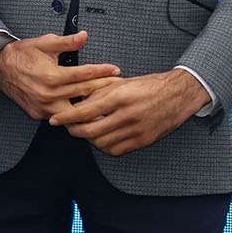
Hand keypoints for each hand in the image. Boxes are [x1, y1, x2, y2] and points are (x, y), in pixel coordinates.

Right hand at [0, 31, 121, 120]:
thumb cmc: (23, 54)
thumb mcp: (45, 43)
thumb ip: (67, 42)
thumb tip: (84, 36)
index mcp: (52, 76)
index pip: (84, 74)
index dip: (102, 71)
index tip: (116, 70)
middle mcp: (48, 94)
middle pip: (84, 93)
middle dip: (104, 88)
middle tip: (118, 85)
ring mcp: (43, 107)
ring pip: (74, 112)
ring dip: (90, 107)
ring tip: (106, 103)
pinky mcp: (38, 114)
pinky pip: (60, 116)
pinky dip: (72, 113)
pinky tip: (84, 110)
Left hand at [48, 68, 211, 155]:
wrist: (177, 95)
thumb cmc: (147, 86)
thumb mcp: (119, 82)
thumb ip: (98, 92)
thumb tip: (77, 102)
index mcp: (119, 97)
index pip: (84, 111)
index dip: (66, 117)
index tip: (54, 120)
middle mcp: (127, 115)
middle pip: (90, 131)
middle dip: (74, 131)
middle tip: (67, 127)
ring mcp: (136, 130)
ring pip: (101, 143)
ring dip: (89, 139)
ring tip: (84, 130)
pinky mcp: (143, 141)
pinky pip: (117, 150)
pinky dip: (104, 146)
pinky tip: (101, 138)